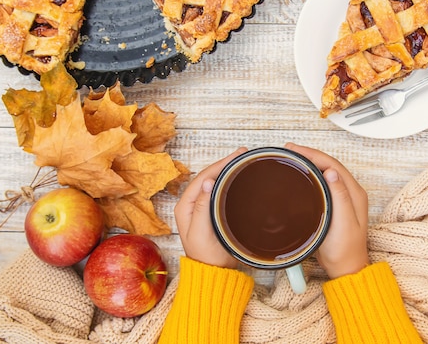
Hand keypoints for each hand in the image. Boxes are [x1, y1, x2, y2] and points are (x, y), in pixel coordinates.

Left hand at [174, 147, 247, 268]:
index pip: (202, 178)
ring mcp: (201, 209)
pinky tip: (237, 179)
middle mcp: (191, 205)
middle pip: (207, 177)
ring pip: (213, 183)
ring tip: (241, 162)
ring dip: (226, 171)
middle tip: (242, 154)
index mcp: (185, 207)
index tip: (234, 157)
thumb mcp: (201, 232)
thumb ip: (202, 207)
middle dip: (224, 164)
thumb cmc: (206, 257)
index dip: (218, 165)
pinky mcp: (211, 214)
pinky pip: (219, 192)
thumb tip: (208, 182)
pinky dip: (228, 183)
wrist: (214, 274)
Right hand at [285, 143, 369, 278]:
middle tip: (289, 150)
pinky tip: (301, 175)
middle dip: (310, 154)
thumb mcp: (344, 223)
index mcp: (354, 193)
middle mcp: (351, 193)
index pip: (333, 164)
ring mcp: (344, 199)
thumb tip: (331, 172)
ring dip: (310, 162)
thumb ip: (340, 196)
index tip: (295, 150)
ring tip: (293, 157)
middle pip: (329, 165)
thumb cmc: (345, 250)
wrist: (346, 268)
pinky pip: (323, 182)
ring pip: (326, 172)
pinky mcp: (336, 205)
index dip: (313, 154)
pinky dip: (311, 174)